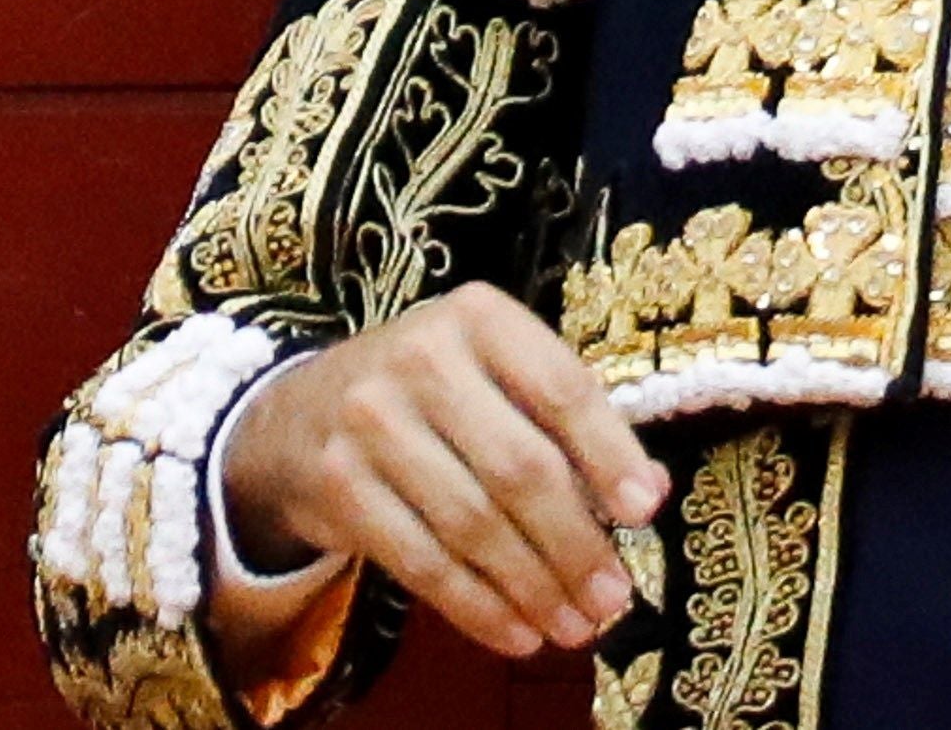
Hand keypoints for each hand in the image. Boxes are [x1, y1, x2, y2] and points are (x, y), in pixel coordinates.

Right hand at [214, 291, 661, 666]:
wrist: (303, 413)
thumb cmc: (430, 395)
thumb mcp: (494, 375)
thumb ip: (564, 422)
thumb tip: (647, 493)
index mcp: (476, 316)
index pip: (558, 386)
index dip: (608, 453)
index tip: (643, 511)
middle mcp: (420, 355)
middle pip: (519, 466)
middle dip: (576, 545)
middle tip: (614, 598)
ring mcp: (371, 418)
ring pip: (473, 523)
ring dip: (535, 588)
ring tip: (576, 627)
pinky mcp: (340, 483)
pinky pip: (423, 562)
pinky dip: (480, 609)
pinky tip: (518, 634)